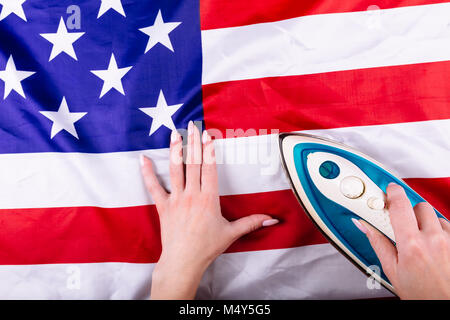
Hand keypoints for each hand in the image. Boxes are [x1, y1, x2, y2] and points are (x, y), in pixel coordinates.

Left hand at [141, 121, 278, 299]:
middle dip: (194, 142)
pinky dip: (148, 172)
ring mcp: (176, 199)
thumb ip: (252, 222)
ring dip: (175, 150)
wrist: (183, 261)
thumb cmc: (207, 247)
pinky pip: (153, 187)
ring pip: (175, 170)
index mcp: (209, 198)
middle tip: (193, 125)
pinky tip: (143, 158)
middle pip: (193, 163)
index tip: (208, 134)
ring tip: (175, 133)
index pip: (209, 168)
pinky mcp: (163, 206)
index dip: (209, 150)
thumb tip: (273, 220)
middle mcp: (192, 195)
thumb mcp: (232, 233)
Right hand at [353, 183, 449, 298]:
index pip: (400, 205)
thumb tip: (364, 225)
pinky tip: (435, 246)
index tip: (389, 190)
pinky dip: (440, 233)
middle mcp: (434, 240)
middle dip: (409, 212)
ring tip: (421, 242)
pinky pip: (448, 227)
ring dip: (426, 224)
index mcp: (411, 245)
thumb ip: (378, 243)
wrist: (446, 306)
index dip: (393, 193)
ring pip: (435, 217)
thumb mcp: (392, 271)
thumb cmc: (422, 295)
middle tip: (403, 226)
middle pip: (419, 207)